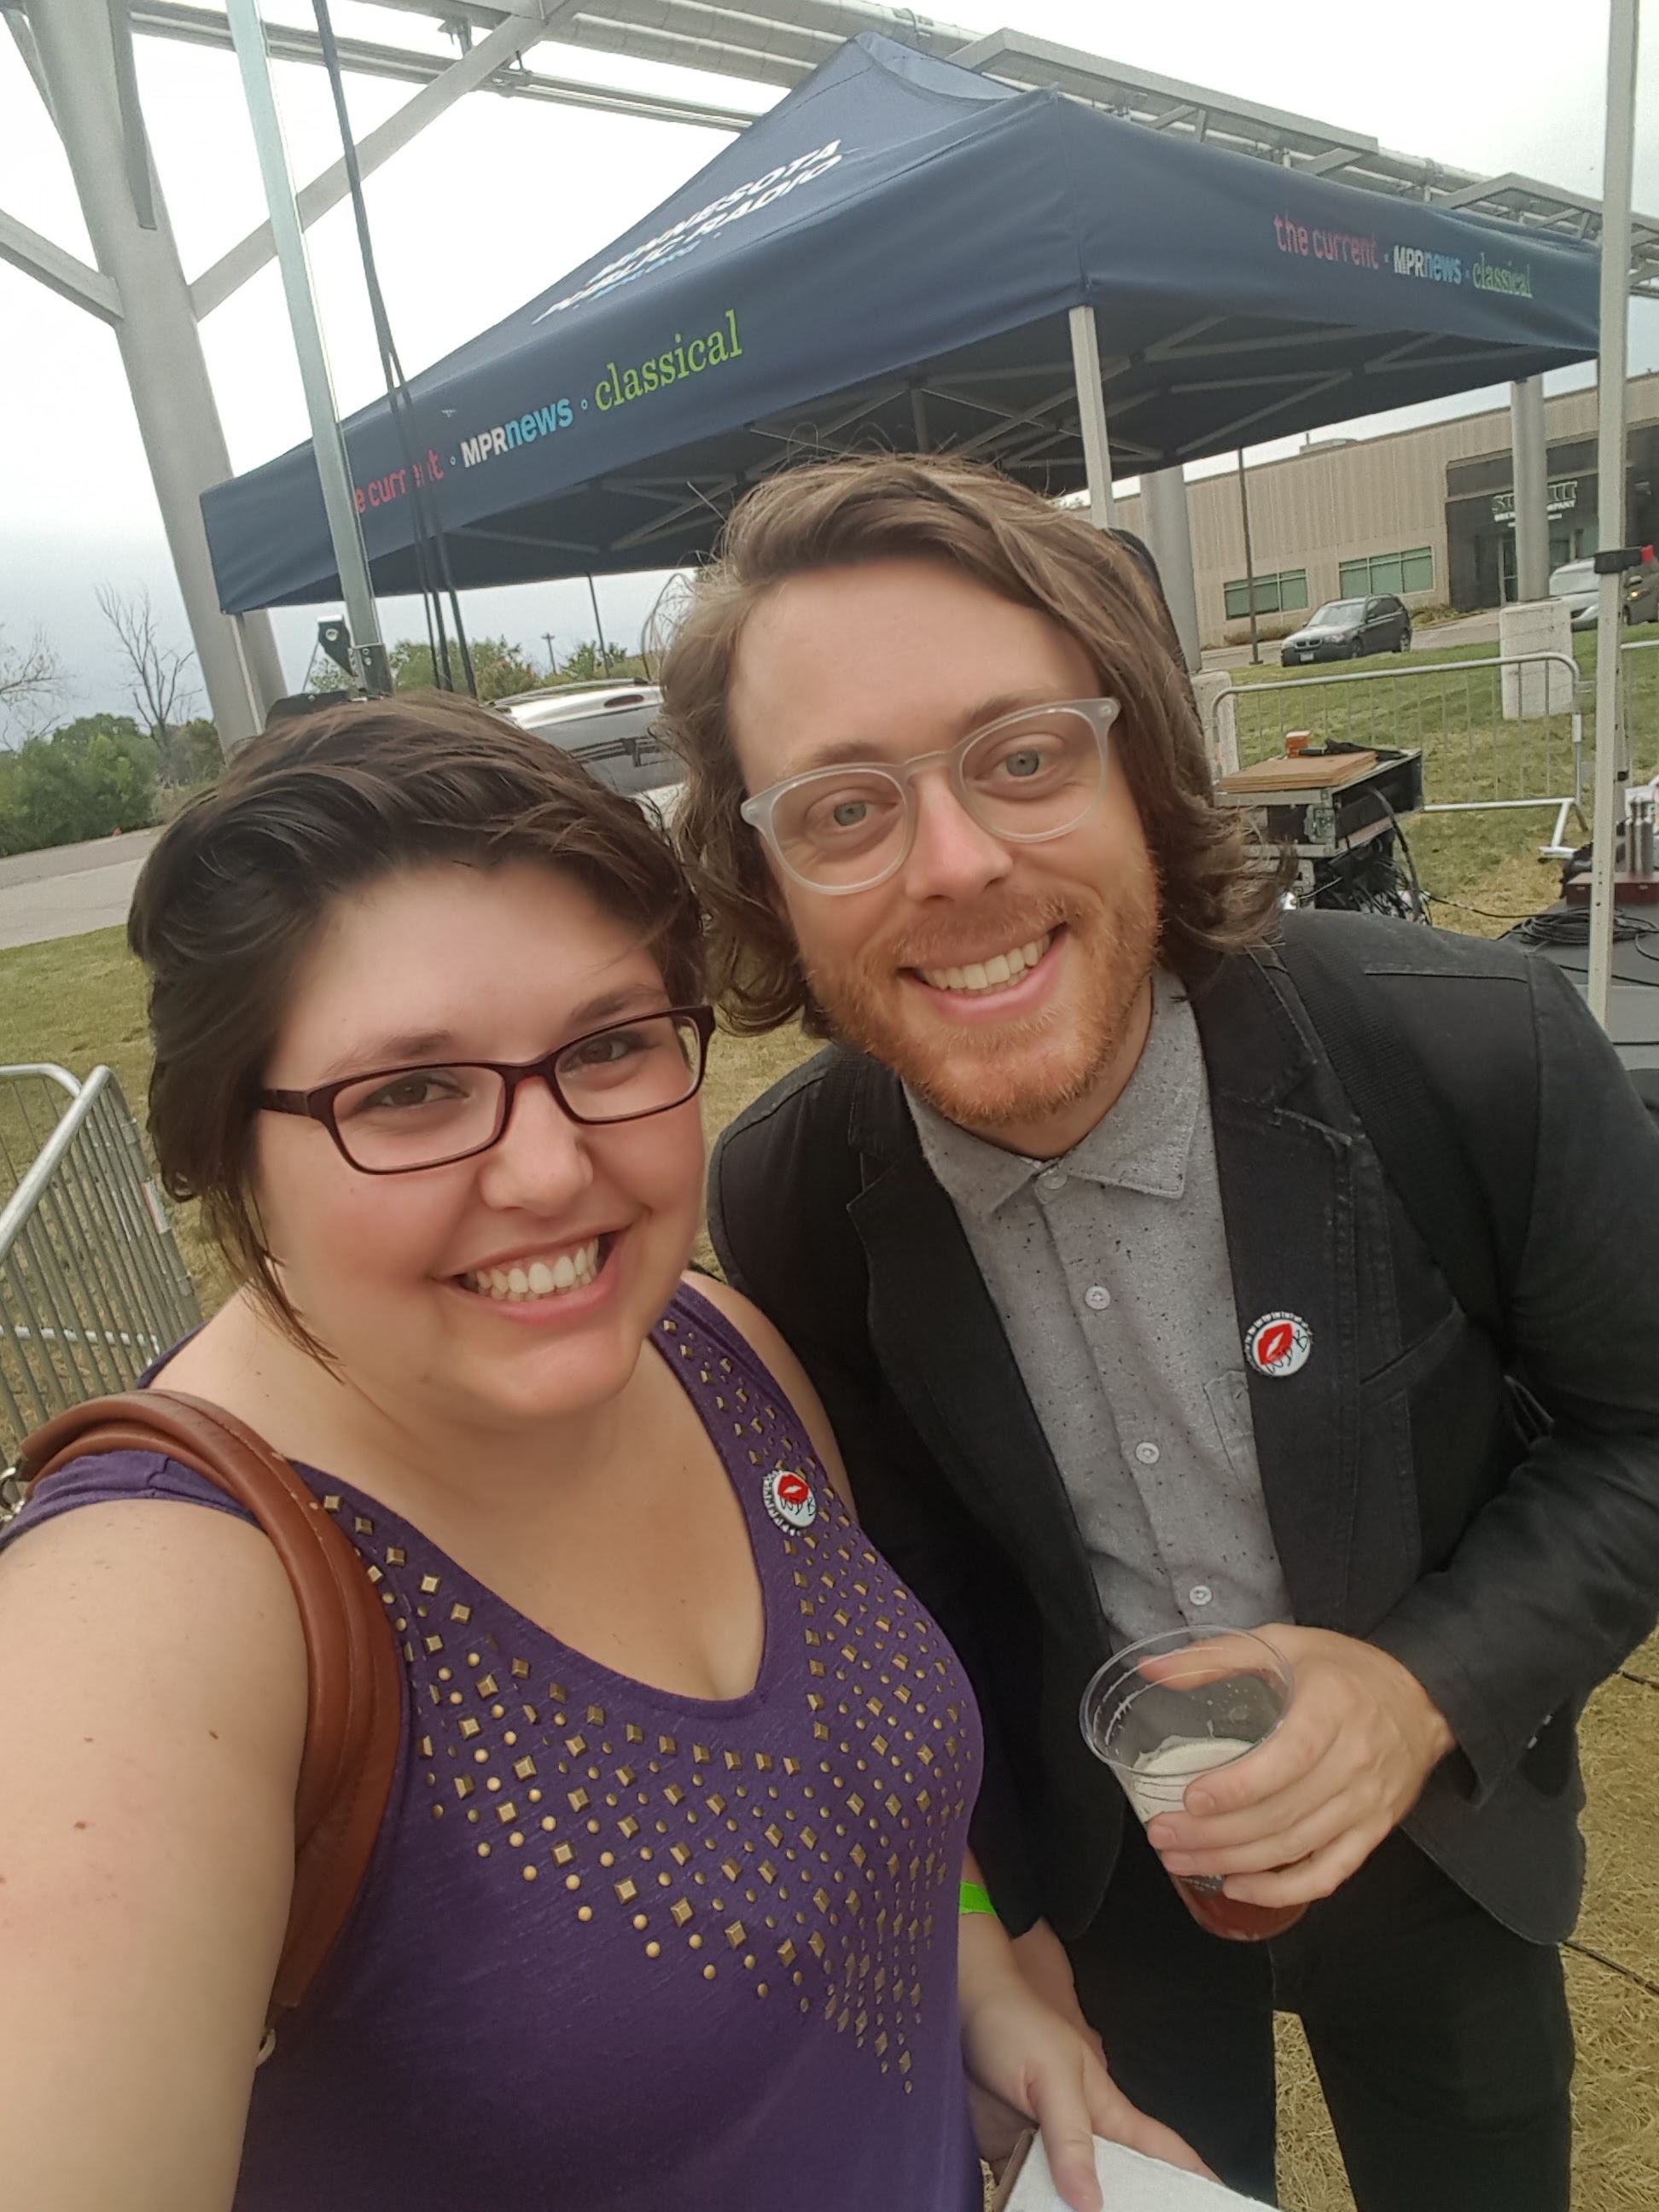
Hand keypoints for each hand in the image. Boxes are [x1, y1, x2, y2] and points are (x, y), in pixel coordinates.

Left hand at [960, 1922, 1210, 2211]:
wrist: (956, 2010)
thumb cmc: (1015, 2026)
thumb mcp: (1052, 2075)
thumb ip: (1071, 2137)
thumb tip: (1092, 2203)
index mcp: (1108, 2112)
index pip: (1163, 2152)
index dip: (1195, 2178)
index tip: (1222, 2204)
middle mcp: (1082, 2137)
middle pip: (1121, 2187)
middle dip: (1137, 2209)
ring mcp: (1046, 2150)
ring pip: (1073, 2200)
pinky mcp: (1008, 2158)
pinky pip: (1024, 2196)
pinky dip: (1028, 2209)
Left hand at [1145, 1624, 1454, 1907]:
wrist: (1422, 1699)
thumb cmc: (1346, 1669)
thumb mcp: (1283, 1643)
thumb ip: (1215, 1657)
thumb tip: (1151, 1668)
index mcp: (1332, 1708)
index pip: (1286, 1760)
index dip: (1237, 1788)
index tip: (1191, 1798)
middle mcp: (1354, 1762)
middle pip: (1282, 1814)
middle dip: (1216, 1834)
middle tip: (1163, 1836)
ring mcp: (1367, 1804)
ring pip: (1296, 1848)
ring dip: (1235, 1862)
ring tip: (1181, 1859)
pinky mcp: (1373, 1831)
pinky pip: (1329, 1873)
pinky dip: (1283, 1889)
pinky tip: (1239, 1886)